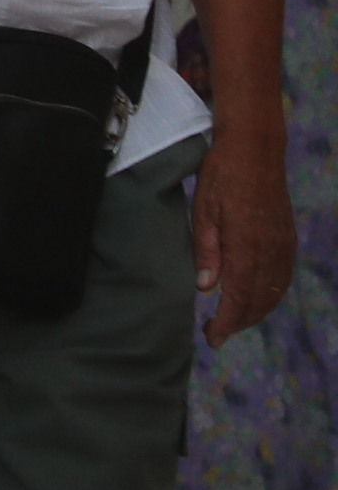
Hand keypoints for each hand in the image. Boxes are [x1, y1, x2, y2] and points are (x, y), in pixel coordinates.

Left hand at [194, 127, 295, 343]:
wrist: (256, 150)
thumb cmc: (221, 176)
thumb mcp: (203, 210)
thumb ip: (206, 251)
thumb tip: (205, 287)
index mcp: (247, 247)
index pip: (239, 298)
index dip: (227, 323)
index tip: (212, 339)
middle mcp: (271, 252)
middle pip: (258, 301)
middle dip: (238, 322)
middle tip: (216, 333)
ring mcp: (283, 246)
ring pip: (273, 293)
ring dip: (254, 311)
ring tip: (232, 320)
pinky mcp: (287, 240)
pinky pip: (282, 278)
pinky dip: (270, 295)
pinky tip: (256, 298)